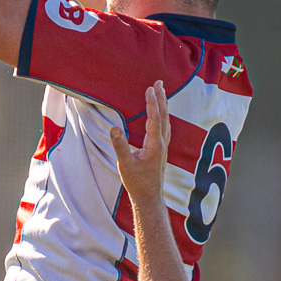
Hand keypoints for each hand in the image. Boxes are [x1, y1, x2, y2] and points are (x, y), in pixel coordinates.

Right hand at [109, 81, 168, 208]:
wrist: (149, 198)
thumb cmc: (137, 183)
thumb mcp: (125, 165)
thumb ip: (120, 147)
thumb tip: (114, 129)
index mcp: (155, 145)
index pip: (154, 119)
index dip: (152, 103)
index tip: (150, 88)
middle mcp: (162, 144)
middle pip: (164, 116)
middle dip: (161, 98)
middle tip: (159, 83)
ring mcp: (163, 147)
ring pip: (166, 121)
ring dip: (163, 106)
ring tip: (161, 93)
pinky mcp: (161, 150)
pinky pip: (164, 128)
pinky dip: (163, 116)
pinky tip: (160, 115)